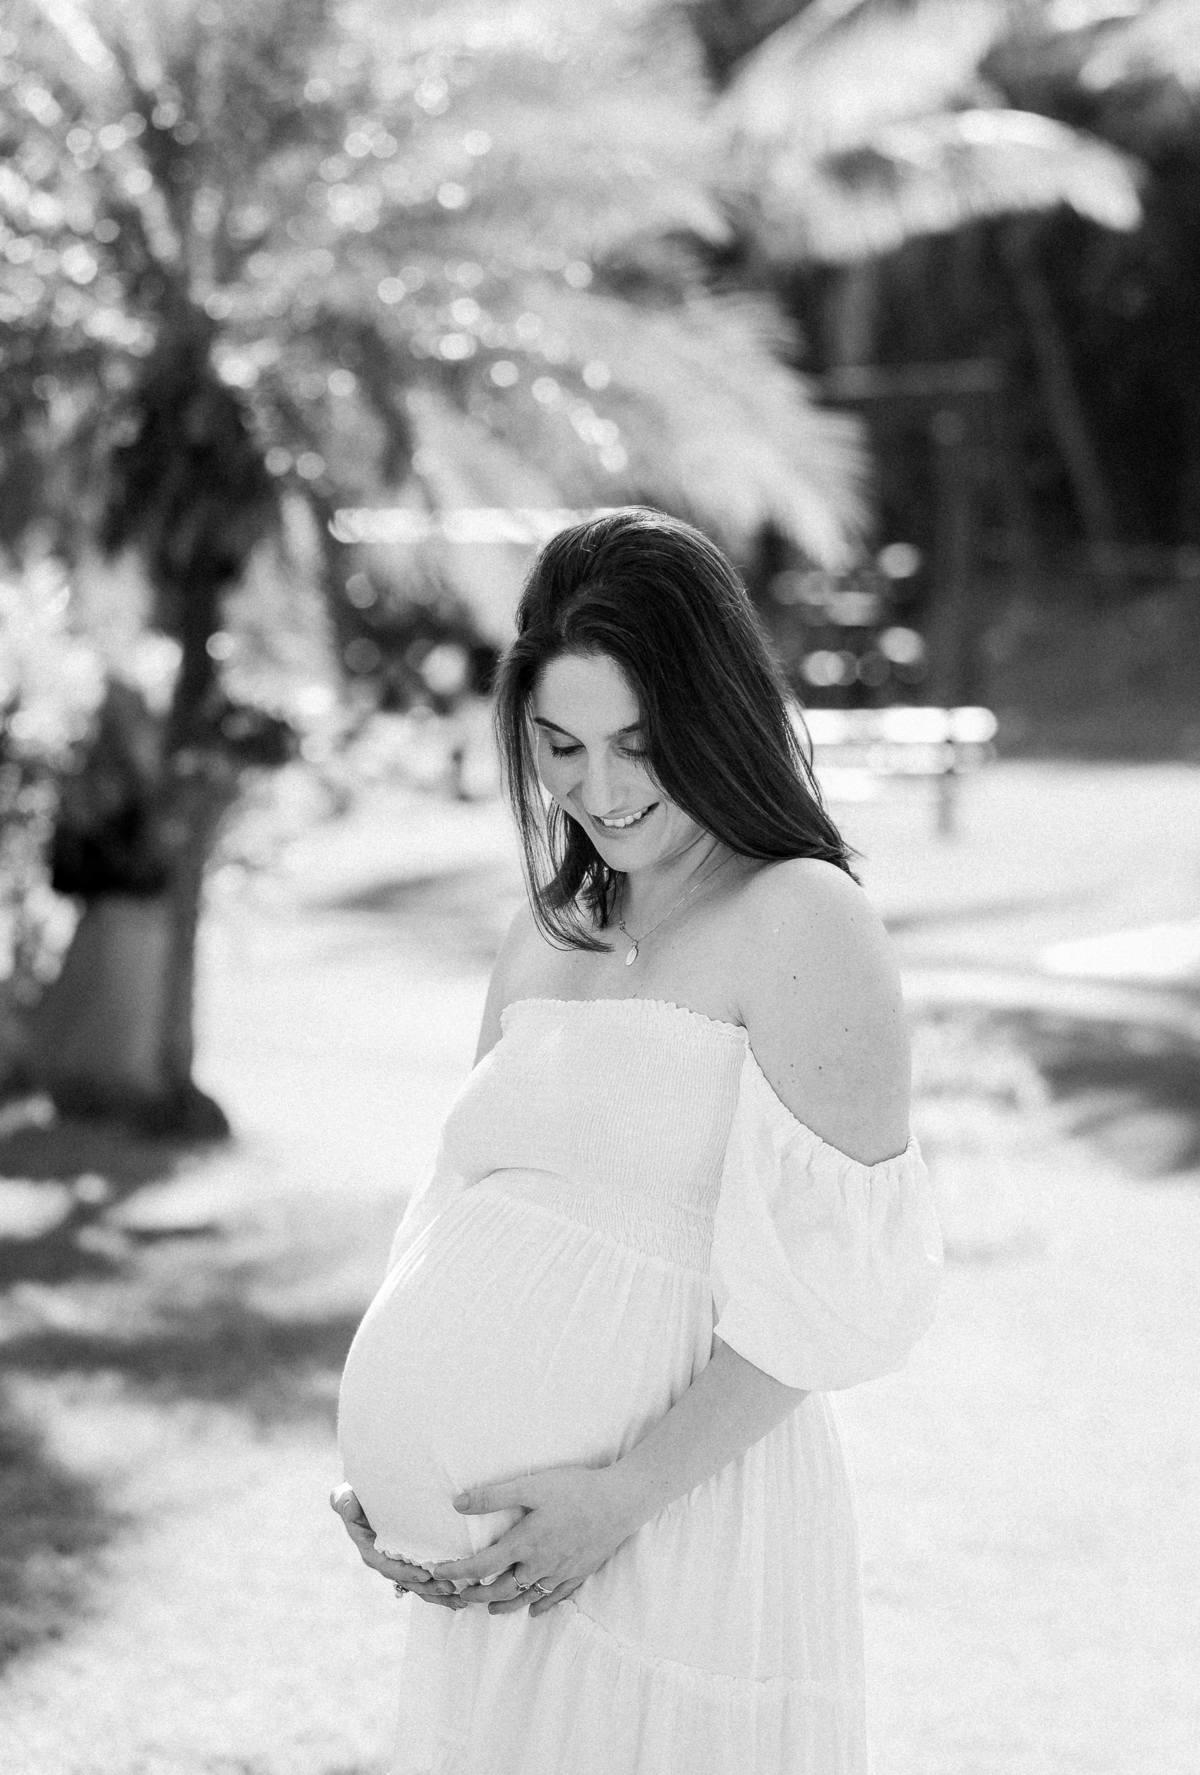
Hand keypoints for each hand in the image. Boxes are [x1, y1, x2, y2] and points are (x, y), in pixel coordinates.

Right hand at [329, 1483, 464, 1610]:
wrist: (363, 1499)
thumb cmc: (354, 1497)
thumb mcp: (344, 1496)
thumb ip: (343, 1502)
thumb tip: (347, 1504)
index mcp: (371, 1552)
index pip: (389, 1567)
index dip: (406, 1573)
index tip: (424, 1575)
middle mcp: (386, 1563)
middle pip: (409, 1581)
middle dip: (429, 1588)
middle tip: (450, 1587)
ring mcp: (400, 1565)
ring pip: (420, 1586)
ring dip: (440, 1594)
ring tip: (461, 1598)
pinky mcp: (412, 1562)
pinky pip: (427, 1581)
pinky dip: (442, 1591)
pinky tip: (460, 1597)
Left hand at [427, 1464, 635, 1616]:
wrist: (620, 1502)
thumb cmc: (575, 1490)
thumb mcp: (531, 1485)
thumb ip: (494, 1496)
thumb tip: (458, 1504)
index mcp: (524, 1544)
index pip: (482, 1567)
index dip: (457, 1572)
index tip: (439, 1573)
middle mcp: (539, 1565)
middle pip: (502, 1590)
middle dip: (478, 1595)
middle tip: (461, 1594)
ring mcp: (561, 1572)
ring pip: (527, 1598)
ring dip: (505, 1605)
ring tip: (490, 1609)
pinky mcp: (579, 1572)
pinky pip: (556, 1597)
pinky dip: (541, 1606)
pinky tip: (535, 1610)